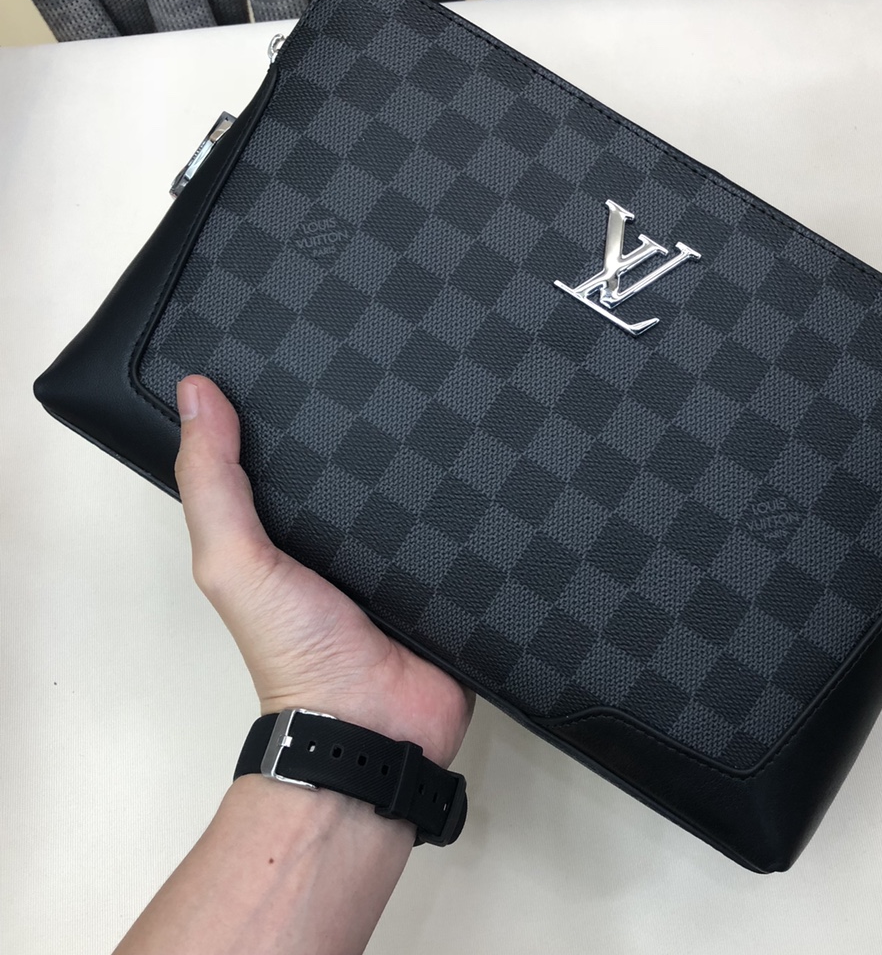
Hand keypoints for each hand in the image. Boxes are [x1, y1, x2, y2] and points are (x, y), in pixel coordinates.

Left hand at [174, 375, 472, 768]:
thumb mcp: (235, 561)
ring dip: (437, 452)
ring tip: (458, 385)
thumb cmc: (297, 654)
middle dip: (382, 418)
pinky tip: (498, 451)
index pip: (296, 450)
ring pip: (424, 486)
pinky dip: (480, 496)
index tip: (314, 343)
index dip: (296, 400)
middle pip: (368, 463)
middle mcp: (351, 535)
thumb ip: (213, 485)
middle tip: (403, 352)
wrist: (372, 728)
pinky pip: (470, 523)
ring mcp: (407, 554)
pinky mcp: (456, 571)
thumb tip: (195, 393)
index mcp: (295, 528)